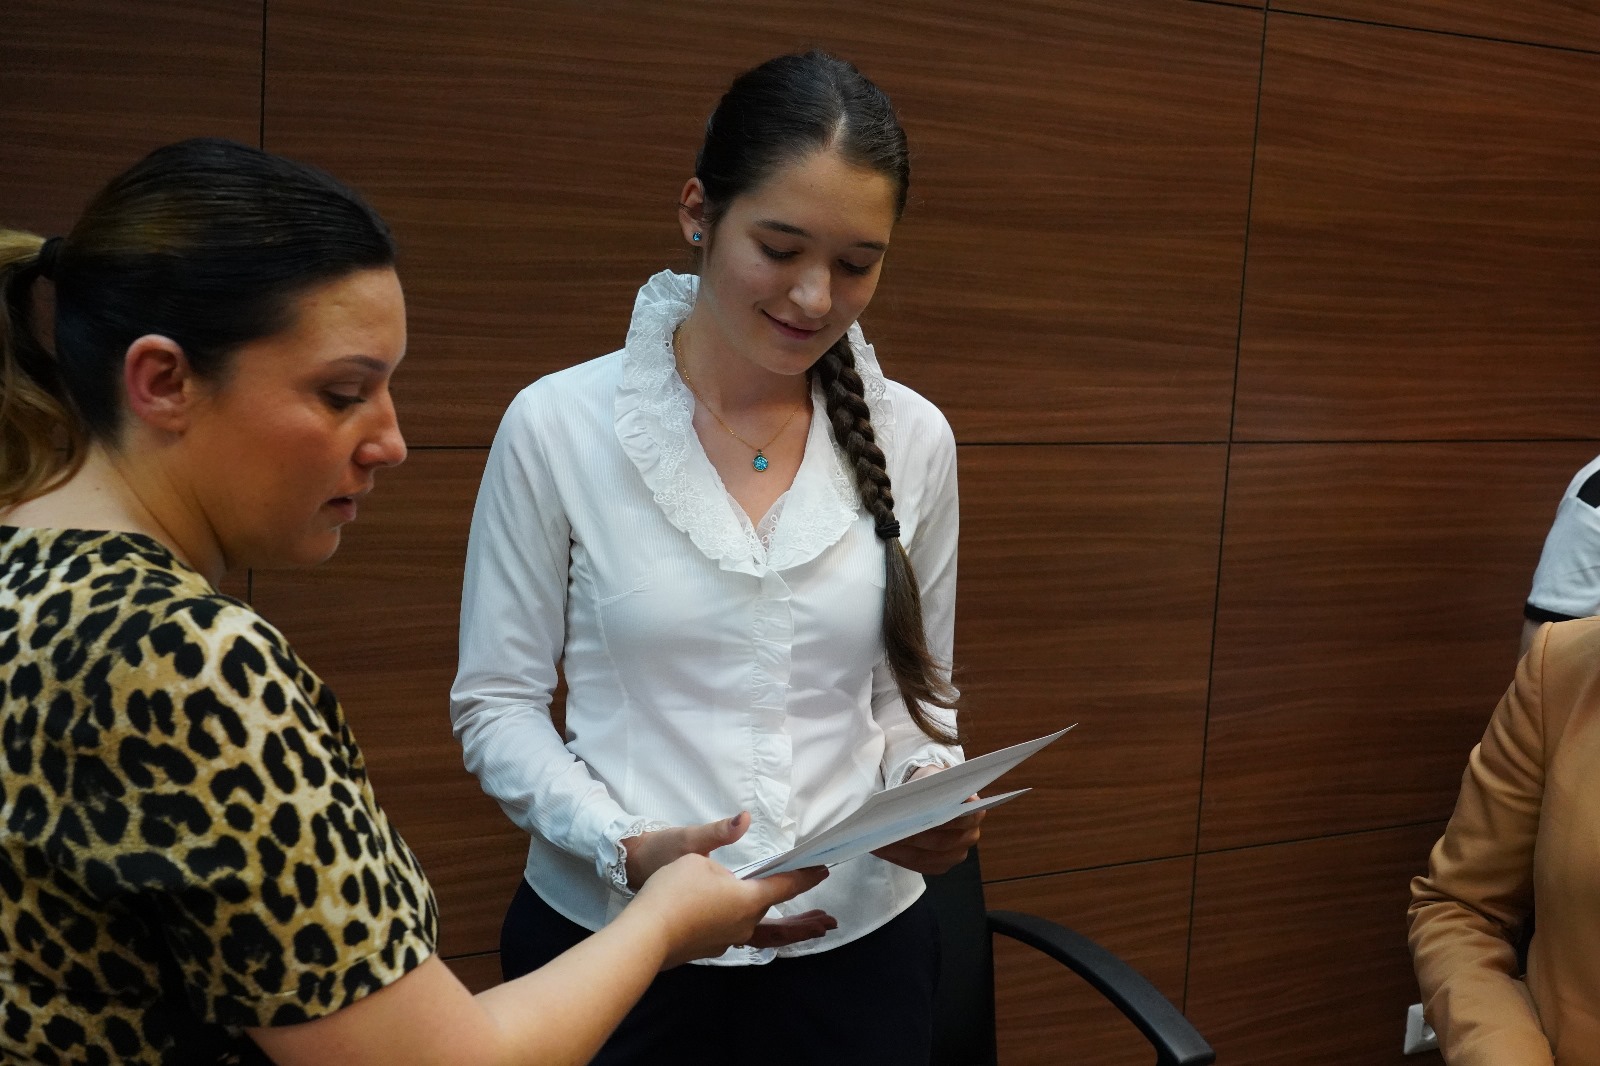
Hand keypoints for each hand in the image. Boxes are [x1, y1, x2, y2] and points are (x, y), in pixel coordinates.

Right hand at [623, 812, 836, 957]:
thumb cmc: (672, 888)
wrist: (644, 932)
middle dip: (804, 921)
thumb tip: (744, 820)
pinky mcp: (708, 947)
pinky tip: (747, 926)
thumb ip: (722, 834)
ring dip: (784, 931)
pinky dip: (756, 931)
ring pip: (762, 933)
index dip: (805, 877)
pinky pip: (740, 936)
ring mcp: (727, 939)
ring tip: (800, 932)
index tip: (823, 871)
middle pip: (779, 919)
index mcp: (747, 899)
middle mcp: (744, 923)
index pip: (784, 886)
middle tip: (827, 922)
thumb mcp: (696, 851)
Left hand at [871, 765, 983, 874]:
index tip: (915, 816)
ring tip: (876, 841)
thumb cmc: (932, 786)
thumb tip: (913, 801)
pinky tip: (880, 849)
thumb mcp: (930, 777)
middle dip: (911, 837)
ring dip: (899, 850)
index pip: (962, 818)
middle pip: (940, 842)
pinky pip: (918, 866)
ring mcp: (956, 854)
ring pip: (926, 857)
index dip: (940, 819)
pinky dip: (897, 858)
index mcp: (974, 812)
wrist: (932, 797)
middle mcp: (970, 836)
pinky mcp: (940, 866)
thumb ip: (927, 786)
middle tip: (887, 831)